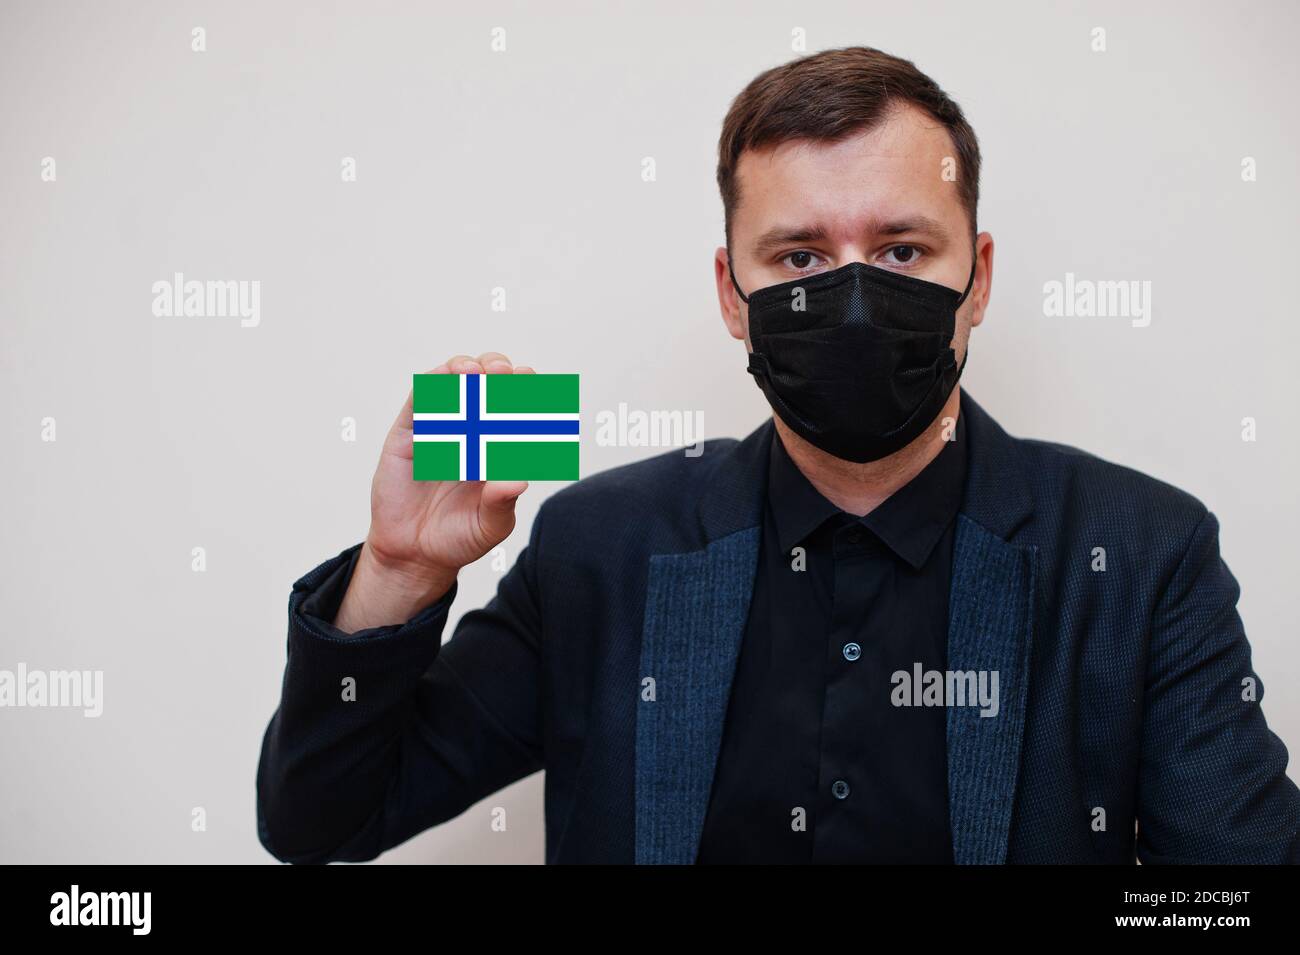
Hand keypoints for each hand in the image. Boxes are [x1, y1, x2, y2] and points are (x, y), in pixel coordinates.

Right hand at [333, 353, 531, 631]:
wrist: (414, 556)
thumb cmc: (459, 538)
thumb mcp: (490, 525)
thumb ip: (503, 503)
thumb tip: (520, 480)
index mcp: (499, 447)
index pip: (517, 408)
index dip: (528, 393)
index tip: (537, 389)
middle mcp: (472, 431)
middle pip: (489, 384)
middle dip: (501, 371)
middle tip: (507, 374)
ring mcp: (440, 428)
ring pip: (454, 382)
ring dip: (468, 368)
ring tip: (479, 371)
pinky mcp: (409, 433)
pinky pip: (420, 399)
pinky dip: (434, 383)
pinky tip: (448, 379)